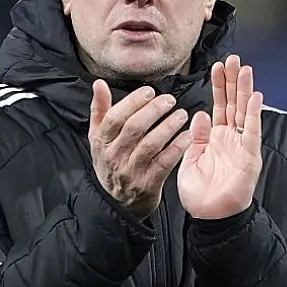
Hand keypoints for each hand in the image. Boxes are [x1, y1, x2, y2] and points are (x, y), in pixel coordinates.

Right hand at [89, 80, 191, 218]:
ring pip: (150, 145)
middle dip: (154, 110)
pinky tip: (188, 135)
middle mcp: (114, 157)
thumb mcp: (99, 138)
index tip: (150, 91)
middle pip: (134, 129)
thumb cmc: (111, 162)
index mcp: (101, 142)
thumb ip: (100, 110)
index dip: (132, 102)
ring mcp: (131, 172)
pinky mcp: (148, 184)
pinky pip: (164, 163)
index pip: (115, 118)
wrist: (118, 202)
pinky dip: (177, 148)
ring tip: (181, 114)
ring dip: (168, 126)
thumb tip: (99, 83)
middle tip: (170, 100)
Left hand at [179, 55, 262, 219]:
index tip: (218, 66)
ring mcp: (242, 146)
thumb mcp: (191, 159)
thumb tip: (199, 114)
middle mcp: (231, 138)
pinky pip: (252, 132)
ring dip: (245, 90)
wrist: (209, 217)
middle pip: (234, 103)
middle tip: (234, 59)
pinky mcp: (249, 157)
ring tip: (245, 69)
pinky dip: (254, 114)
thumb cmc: (201, 193)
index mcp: (216, 137)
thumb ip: (196, 136)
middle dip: (234, 81)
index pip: (219, 105)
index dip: (219, 86)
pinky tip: (255, 96)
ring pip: (245, 112)